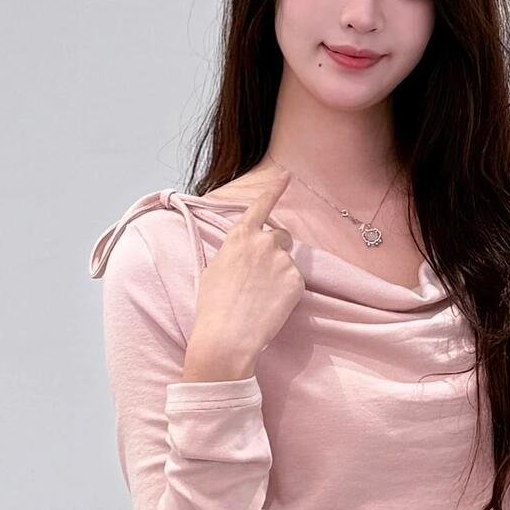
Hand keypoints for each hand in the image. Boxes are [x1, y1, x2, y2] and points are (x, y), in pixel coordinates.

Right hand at [182, 165, 304, 380]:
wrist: (227, 335)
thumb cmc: (213, 305)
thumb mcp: (215, 268)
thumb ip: (234, 252)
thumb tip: (246, 251)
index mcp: (239, 236)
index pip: (261, 206)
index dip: (274, 189)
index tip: (287, 174)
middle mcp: (263, 241)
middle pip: (279, 237)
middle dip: (274, 251)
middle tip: (260, 278)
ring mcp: (282, 260)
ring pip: (286, 262)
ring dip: (278, 274)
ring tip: (260, 297)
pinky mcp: (296, 280)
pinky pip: (294, 282)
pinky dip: (286, 293)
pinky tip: (270, 306)